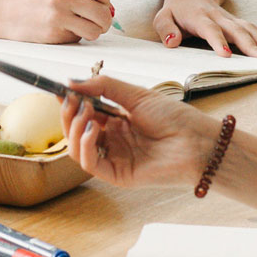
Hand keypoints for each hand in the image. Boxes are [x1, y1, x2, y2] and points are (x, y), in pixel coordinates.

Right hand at [0, 0, 116, 42]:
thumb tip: (108, 8)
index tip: (98, 2)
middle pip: (104, 13)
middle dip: (103, 20)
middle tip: (93, 20)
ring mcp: (59, 16)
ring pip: (95, 31)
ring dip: (91, 32)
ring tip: (78, 26)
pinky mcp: (52, 34)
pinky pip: (76, 39)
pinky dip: (72, 37)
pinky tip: (60, 30)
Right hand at [62, 74, 218, 188]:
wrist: (196, 141)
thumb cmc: (174, 117)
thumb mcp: (136, 95)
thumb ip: (104, 87)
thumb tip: (72, 81)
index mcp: (117, 121)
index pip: (84, 113)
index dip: (71, 101)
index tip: (60, 88)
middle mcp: (112, 140)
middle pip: (76, 130)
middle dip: (70, 113)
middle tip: (71, 98)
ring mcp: (113, 157)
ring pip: (77, 147)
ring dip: (74, 128)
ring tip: (84, 110)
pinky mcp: (116, 174)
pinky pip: (89, 163)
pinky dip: (83, 145)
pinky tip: (90, 129)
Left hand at [154, 0, 256, 57]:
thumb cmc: (177, 10)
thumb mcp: (163, 17)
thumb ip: (166, 29)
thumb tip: (173, 42)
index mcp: (199, 17)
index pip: (210, 29)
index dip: (218, 41)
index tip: (226, 55)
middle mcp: (218, 16)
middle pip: (236, 29)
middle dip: (250, 44)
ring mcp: (230, 18)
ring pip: (248, 28)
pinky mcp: (238, 21)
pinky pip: (254, 27)